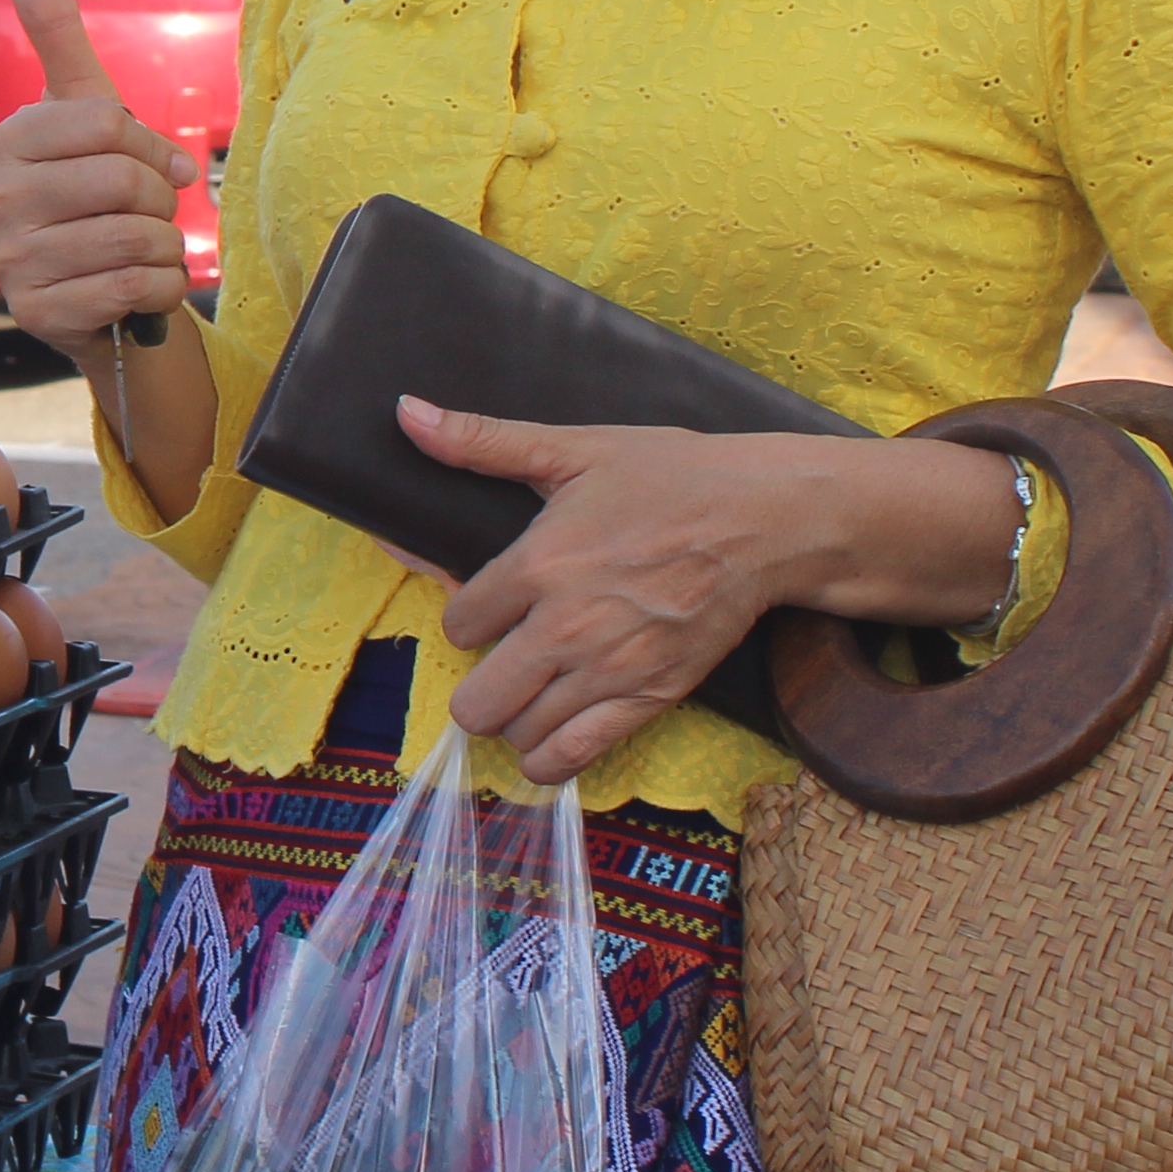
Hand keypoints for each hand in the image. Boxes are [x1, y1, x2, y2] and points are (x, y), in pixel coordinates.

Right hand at [0, 0, 198, 346]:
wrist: (97, 294)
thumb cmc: (94, 191)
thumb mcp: (83, 109)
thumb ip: (55, 33)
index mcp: (7, 142)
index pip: (107, 124)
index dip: (152, 145)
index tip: (157, 164)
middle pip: (124, 182)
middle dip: (161, 201)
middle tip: (152, 213)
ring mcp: (10, 262)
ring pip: (135, 238)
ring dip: (166, 247)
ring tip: (146, 250)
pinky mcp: (37, 315)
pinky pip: (133, 289)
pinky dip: (161, 288)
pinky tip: (144, 288)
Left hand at [408, 403, 1024, 782]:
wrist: (766, 520)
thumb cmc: (672, 477)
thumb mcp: (575, 448)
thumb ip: (484, 441)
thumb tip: (406, 412)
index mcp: (539, 564)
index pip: (457, 626)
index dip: (467, 619)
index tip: (490, 608)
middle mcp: (566, 627)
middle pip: (476, 700)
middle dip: (479, 685)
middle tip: (503, 662)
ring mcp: (609, 671)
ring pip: (519, 734)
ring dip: (516, 719)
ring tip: (533, 691)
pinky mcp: (649, 700)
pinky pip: (572, 758)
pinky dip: (551, 757)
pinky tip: (554, 733)